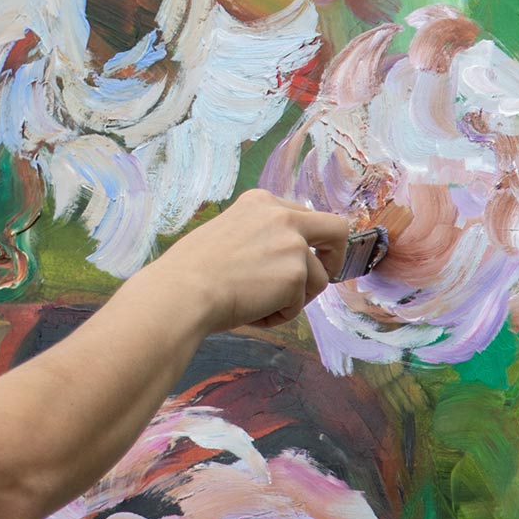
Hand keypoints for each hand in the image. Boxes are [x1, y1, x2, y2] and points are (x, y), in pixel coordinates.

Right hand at [139, 189, 350, 333]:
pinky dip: (278, 315)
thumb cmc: (190, 270)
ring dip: (293, 298)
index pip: (302, 216)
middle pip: (336, 229)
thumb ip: (257, 236)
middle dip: (334, 255)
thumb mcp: (225, 233)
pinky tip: (251, 312)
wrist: (182, 291)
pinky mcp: (296, 276)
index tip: (302, 258)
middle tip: (323, 276)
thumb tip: (275, 259)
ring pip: (318, 279)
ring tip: (257, 306)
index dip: (307, 241)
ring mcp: (292, 245)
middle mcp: (282, 216)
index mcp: (260, 202)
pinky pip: (299, 305)